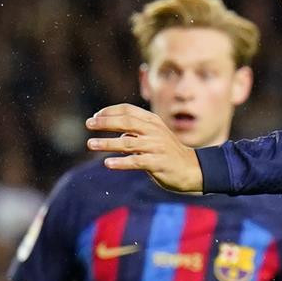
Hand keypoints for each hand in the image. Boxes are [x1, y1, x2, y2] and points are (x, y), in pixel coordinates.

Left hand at [86, 104, 203, 192]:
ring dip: (107, 144)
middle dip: (105, 122)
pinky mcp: (157, 163)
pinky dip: (121, 162)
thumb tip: (119, 135)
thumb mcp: (154, 138)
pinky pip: (136, 162)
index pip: (128, 110)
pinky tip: (108, 164)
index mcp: (152, 122)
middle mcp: (154, 131)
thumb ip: (137, 135)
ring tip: (90, 144)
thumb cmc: (168, 153)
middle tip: (88, 124)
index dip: (110, 111)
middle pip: (126, 122)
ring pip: (127, 143)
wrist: (192, 170)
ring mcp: (156, 147)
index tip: (95, 117)